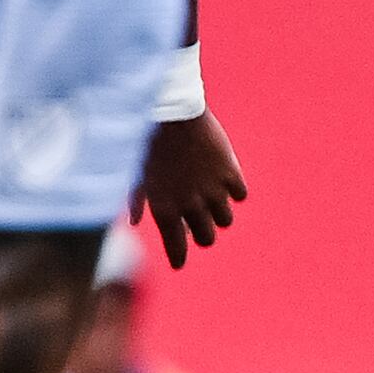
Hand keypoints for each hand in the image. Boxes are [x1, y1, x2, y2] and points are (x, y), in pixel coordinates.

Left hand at [136, 111, 247, 267]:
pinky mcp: (230, 171)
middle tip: (199, 223)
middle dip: (203, 234)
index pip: (177, 248)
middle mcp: (191, 204)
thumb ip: (136, 201)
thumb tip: (133, 222)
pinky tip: (225, 181)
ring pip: (226, 220)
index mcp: (164, 208)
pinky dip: (234, 191)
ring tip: (212, 200)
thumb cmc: (145, 141)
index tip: (178, 262)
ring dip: (219, 213)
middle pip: (207, 238)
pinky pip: (240, 195)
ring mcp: (213, 189)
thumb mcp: (136, 174)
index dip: (178, 257)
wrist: (170, 110)